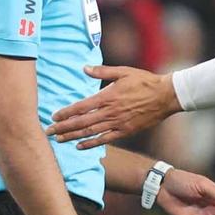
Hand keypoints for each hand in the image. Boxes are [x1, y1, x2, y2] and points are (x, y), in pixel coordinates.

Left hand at [48, 67, 180, 147]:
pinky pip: (105, 139)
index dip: (66, 113)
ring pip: (90, 132)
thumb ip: (102, 71)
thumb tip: (84, 68)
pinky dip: (91, 143)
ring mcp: (118, 123)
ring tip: (58, 140)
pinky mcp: (125, 131)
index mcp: (107, 96)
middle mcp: (110, 112)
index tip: (53, 116)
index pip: (81, 107)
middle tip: (48, 132)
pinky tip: (79, 146)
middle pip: (81, 122)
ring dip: (73, 137)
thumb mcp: (123, 71)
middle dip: (63, 127)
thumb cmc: (144, 81)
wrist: (165, 96)